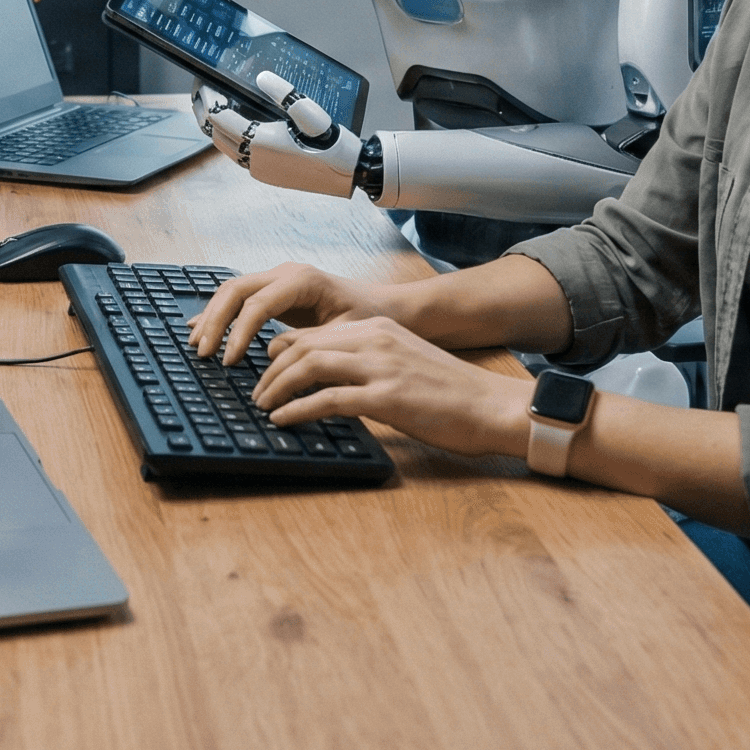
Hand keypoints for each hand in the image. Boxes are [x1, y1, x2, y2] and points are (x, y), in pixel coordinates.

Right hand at [187, 260, 396, 366]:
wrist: (385, 306)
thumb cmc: (369, 319)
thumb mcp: (344, 335)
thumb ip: (308, 343)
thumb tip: (272, 356)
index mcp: (303, 280)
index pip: (257, 303)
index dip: (238, 332)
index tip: (228, 360)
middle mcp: (286, 273)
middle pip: (236, 290)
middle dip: (215, 321)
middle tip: (203, 354)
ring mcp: (278, 278)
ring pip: (232, 291)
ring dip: (212, 317)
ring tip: (197, 345)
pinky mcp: (275, 290)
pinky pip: (239, 297)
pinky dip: (219, 314)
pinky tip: (201, 329)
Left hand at [197, 70, 364, 199]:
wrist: (348, 173)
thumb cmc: (331, 141)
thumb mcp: (309, 111)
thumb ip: (283, 93)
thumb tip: (260, 76)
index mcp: (260, 141)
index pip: (218, 117)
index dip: (207, 99)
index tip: (203, 82)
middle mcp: (254, 159)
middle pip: (214, 134)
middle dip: (203, 112)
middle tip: (201, 93)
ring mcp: (258, 169)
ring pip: (223, 148)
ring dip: (214, 128)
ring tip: (213, 107)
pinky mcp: (266, 176)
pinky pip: (237, 156)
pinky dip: (229, 140)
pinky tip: (236, 127)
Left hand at [252, 316, 535, 460]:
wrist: (492, 406)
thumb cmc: (452, 393)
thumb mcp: (405, 362)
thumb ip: (370, 363)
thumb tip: (333, 382)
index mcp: (378, 328)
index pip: (313, 332)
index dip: (280, 352)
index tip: (265, 372)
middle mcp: (375, 339)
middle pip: (302, 346)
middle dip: (270, 371)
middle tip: (256, 394)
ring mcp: (380, 367)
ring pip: (308, 367)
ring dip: (277, 388)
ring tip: (264, 407)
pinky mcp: (387, 397)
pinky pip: (328, 399)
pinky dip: (298, 410)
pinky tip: (285, 420)